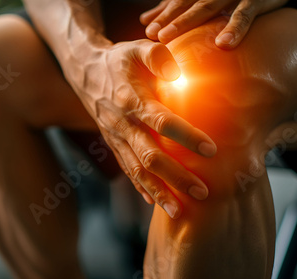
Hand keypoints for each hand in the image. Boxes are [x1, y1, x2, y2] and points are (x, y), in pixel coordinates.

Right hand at [68, 39, 216, 218]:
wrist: (85, 72)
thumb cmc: (119, 60)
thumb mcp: (136, 47)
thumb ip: (157, 55)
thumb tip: (177, 72)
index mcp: (132, 99)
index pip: (161, 121)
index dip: (185, 136)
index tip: (211, 149)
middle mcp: (123, 123)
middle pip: (150, 156)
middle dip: (176, 177)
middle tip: (202, 193)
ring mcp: (116, 137)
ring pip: (137, 170)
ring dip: (159, 192)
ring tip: (179, 212)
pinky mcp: (113, 145)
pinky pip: (126, 170)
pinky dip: (140, 187)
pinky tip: (155, 202)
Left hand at [140, 0, 278, 47]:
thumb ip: (174, 7)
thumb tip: (144, 20)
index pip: (179, 0)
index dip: (164, 15)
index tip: (148, 31)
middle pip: (188, 2)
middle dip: (170, 19)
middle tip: (155, 35)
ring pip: (208, 5)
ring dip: (188, 21)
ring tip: (169, 37)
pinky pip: (245, 14)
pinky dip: (234, 28)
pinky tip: (224, 44)